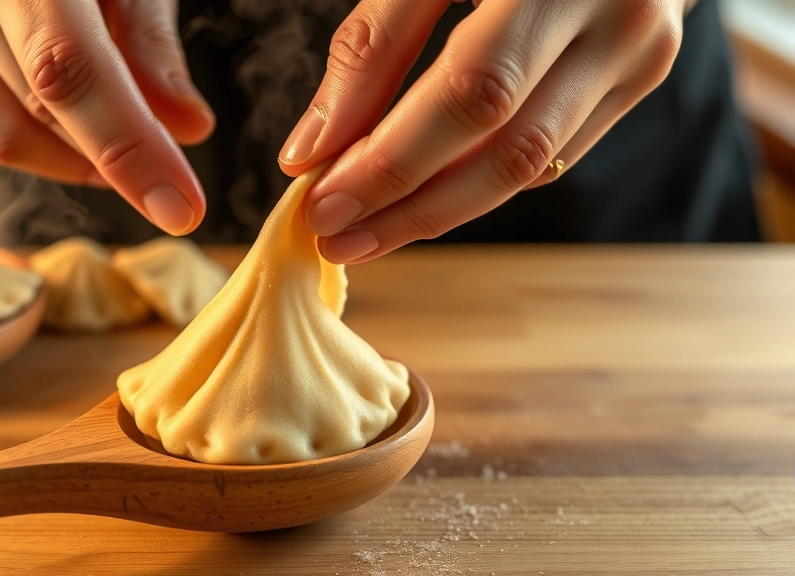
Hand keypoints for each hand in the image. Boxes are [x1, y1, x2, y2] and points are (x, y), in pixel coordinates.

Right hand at [0, 0, 214, 234]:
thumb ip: (152, 46)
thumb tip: (189, 129)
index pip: (69, 70)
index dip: (127, 145)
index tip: (181, 209)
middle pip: (44, 116)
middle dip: (114, 152)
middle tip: (162, 156)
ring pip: (8, 143)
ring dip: (75, 157)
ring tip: (108, 124)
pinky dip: (32, 144)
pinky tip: (52, 112)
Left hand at [280, 0, 689, 262]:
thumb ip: (374, 45)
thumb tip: (315, 149)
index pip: (473, 95)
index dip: (394, 160)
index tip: (322, 203)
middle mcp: (619, 22)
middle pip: (508, 151)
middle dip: (411, 207)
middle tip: (335, 236)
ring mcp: (638, 58)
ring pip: (530, 167)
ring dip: (440, 211)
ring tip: (365, 233)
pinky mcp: (633, 83)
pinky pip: (547, 154)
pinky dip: (475, 182)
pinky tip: (419, 198)